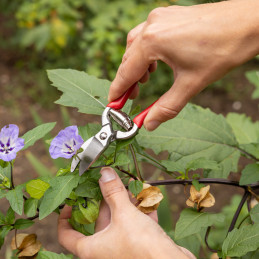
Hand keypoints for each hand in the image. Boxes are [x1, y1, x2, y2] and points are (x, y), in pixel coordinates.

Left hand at [58, 167, 194, 258]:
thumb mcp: (124, 214)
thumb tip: (104, 173)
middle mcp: (104, 249)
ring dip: (126, 202)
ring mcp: (121, 246)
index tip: (70, 202)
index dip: (65, 217)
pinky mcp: (138, 245)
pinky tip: (148, 197)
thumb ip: (113, 192)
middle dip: (106, 199)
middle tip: (109, 181)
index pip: (67, 235)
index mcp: (92, 247)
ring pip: (119, 219)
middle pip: (99, 219)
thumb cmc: (141, 245)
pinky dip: (140, 211)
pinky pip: (135, 224)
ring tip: (132, 185)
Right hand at [108, 0, 258, 130]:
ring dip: (136, 66)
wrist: (249, 22)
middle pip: (128, 59)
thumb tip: (149, 124)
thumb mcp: (191, 85)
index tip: (112, 103)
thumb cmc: (223, 50)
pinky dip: (145, 52)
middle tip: (130, 98)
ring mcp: (160, 17)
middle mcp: (151, 25)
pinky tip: (155, 63)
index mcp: (152, 41)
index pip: (126, 72)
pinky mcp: (169, 15)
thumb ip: (166, 107)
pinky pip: (147, 35)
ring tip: (144, 82)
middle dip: (127, 81)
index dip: (117, 91)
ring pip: (136, 46)